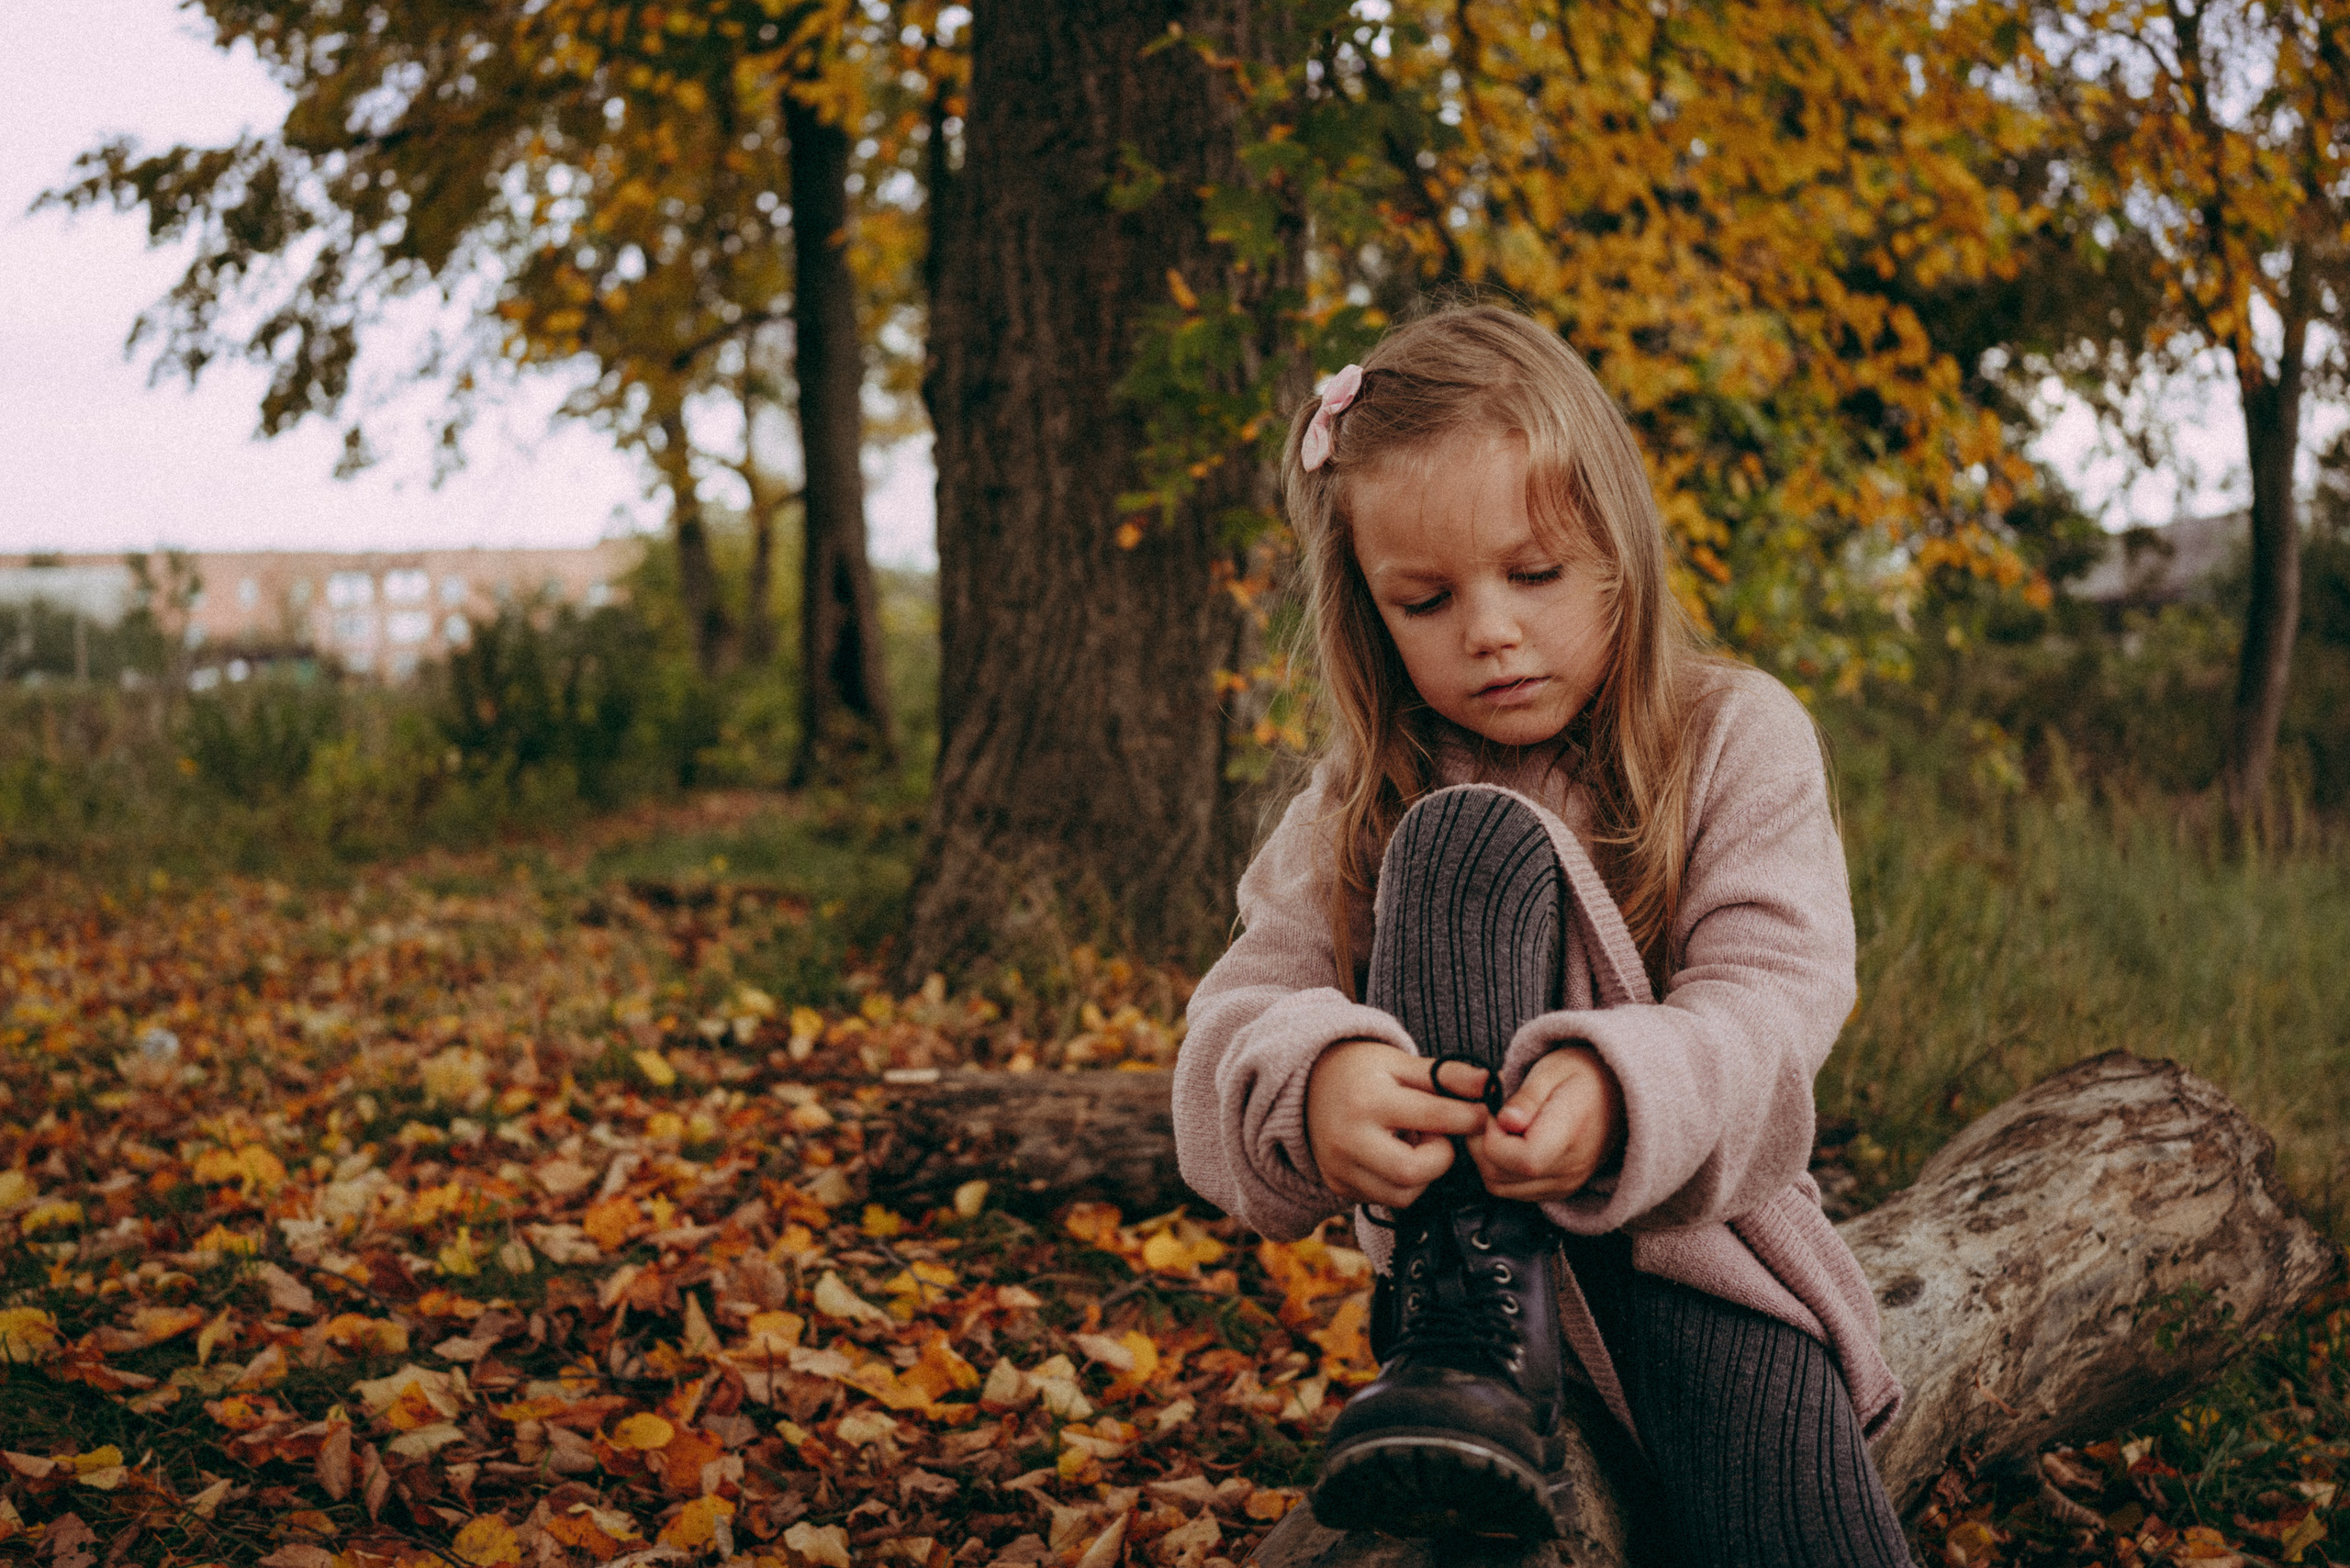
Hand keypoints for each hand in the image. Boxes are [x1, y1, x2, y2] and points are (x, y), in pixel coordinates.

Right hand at [1306, 1040, 1489, 1208]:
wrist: (1307, 1085)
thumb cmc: (1362, 1070)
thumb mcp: (1401, 1063)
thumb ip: (1447, 1074)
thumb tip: (1490, 1083)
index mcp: (1368, 1100)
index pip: (1434, 1118)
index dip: (1469, 1118)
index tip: (1482, 1114)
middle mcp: (1348, 1139)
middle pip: (1412, 1172)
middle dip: (1441, 1158)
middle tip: (1438, 1136)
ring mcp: (1339, 1168)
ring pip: (1403, 1195)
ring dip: (1424, 1175)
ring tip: (1415, 1144)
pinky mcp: (1338, 1186)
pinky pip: (1386, 1199)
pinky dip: (1403, 1183)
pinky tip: (1397, 1155)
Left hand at [1465, 1044, 1624, 1201]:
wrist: (1617, 1092)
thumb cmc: (1581, 1074)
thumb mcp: (1551, 1069)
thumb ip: (1526, 1097)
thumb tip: (1504, 1121)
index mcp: (1571, 1134)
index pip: (1523, 1160)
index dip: (1495, 1138)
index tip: (1496, 1113)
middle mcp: (1570, 1168)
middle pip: (1501, 1178)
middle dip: (1481, 1146)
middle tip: (1491, 1116)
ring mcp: (1566, 1183)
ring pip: (1501, 1187)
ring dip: (1487, 1159)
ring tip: (1499, 1128)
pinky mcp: (1560, 1189)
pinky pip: (1514, 1191)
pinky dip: (1501, 1170)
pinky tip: (1510, 1143)